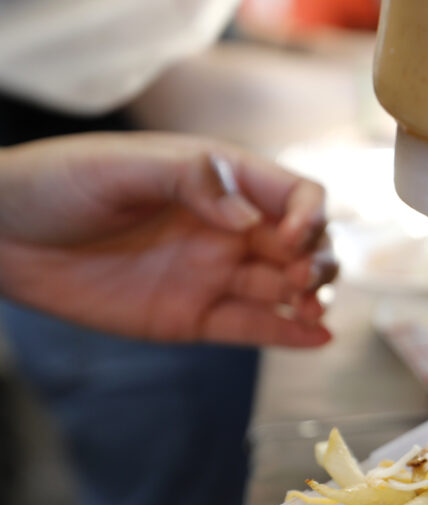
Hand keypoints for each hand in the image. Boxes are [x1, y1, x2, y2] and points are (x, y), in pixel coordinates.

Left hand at [0, 132, 335, 346]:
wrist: (2, 237)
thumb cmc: (58, 184)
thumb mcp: (123, 167)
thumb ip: (194, 179)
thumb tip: (250, 218)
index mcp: (222, 183)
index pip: (295, 194)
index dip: (309, 215)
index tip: (292, 238)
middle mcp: (229, 229)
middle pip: (306, 244)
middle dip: (320, 261)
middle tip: (301, 281)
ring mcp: (215, 275)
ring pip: (289, 288)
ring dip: (314, 299)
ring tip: (314, 311)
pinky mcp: (196, 318)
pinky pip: (254, 327)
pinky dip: (290, 334)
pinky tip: (316, 337)